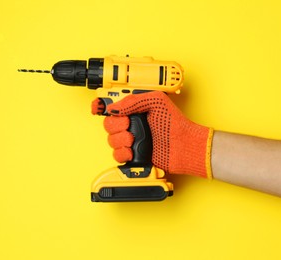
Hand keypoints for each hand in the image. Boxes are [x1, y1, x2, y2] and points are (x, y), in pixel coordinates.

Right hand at [92, 91, 213, 177]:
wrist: (183, 146)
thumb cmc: (174, 123)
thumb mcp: (156, 101)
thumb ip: (133, 100)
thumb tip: (114, 108)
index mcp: (135, 109)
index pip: (113, 105)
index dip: (101, 106)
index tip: (97, 108)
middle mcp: (132, 124)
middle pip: (108, 123)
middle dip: (115, 125)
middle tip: (129, 125)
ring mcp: (132, 140)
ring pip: (111, 140)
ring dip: (120, 140)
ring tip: (134, 139)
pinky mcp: (134, 155)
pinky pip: (117, 155)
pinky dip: (122, 154)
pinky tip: (132, 151)